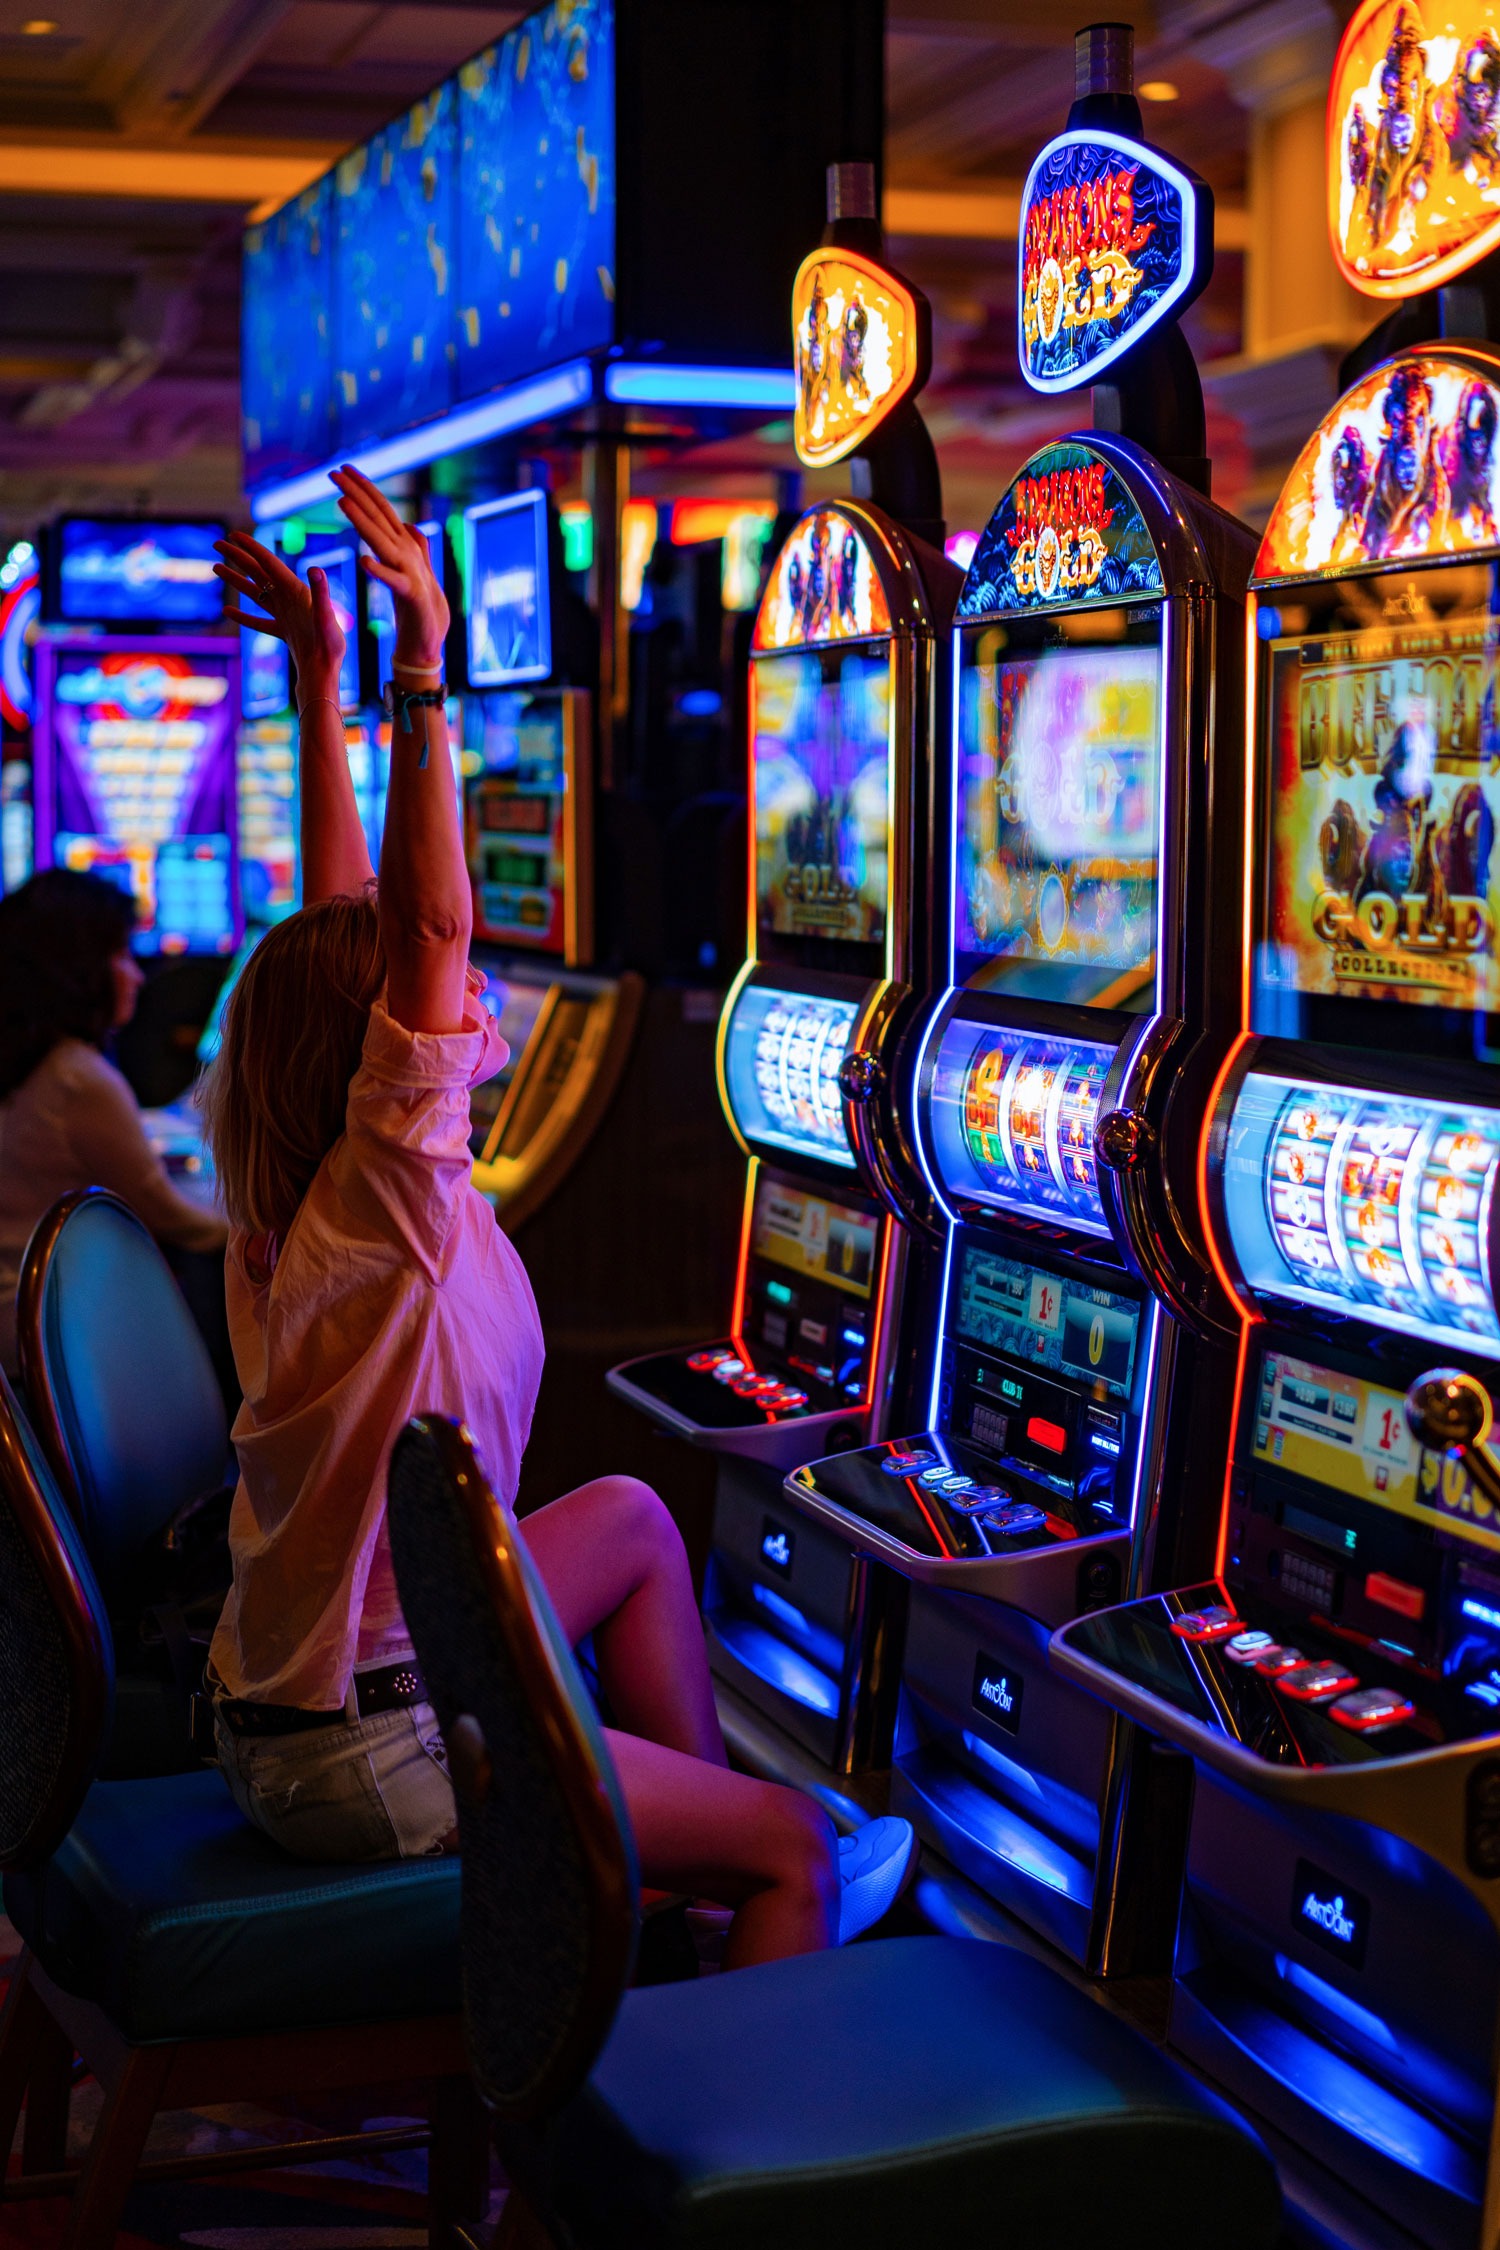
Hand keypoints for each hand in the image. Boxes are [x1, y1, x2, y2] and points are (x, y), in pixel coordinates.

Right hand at [214, 533, 343, 700]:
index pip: (268, 563)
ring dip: (236, 580)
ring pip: (255, 593)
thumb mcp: (326, 617)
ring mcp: (285, 616)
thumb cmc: (329, 647)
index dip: (250, 547)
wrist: (326, 674)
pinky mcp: (284, 632)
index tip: (233, 535)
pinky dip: (243, 616)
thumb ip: (320, 593)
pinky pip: (259, 622)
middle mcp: (289, 599)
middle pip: (258, 572)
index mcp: (296, 591)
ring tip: (215, 567)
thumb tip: (315, 568)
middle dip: (237, 557)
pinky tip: (227, 611)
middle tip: (216, 544)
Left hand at [332, 463, 449, 671]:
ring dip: (362, 522)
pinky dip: (380, 571)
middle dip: (356, 494)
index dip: (361, 488)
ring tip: (342, 503)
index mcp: (402, 547)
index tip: (340, 469)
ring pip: (382, 542)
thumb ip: (414, 547)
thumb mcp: (414, 573)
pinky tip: (364, 561)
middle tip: (334, 473)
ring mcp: (411, 573)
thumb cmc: (419, 609)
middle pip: (379, 518)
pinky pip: (394, 581)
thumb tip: (408, 524)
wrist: (428, 642)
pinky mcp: (413, 596)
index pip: (380, 510)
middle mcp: (407, 554)